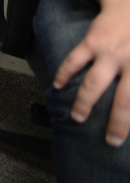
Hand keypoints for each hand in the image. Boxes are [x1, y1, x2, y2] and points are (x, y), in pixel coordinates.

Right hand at [53, 0, 129, 146]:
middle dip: (116, 124)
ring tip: (77, 117)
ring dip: (84, 103)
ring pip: (94, 85)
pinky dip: (64, 74)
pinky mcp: (92, 42)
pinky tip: (58, 85)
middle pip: (124, 101)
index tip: (129, 135)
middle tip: (111, 140)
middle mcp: (129, 62)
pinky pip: (74, 61)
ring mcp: (109, 53)